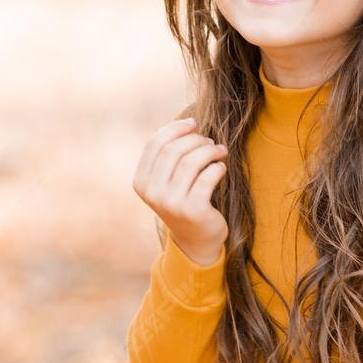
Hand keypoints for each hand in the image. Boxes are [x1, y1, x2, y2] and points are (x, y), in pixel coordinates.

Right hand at [133, 113, 227, 266]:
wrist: (196, 240)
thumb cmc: (185, 200)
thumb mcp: (168, 179)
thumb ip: (169, 155)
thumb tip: (189, 122)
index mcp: (141, 182)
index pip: (155, 143)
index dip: (176, 128)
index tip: (194, 123)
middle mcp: (153, 193)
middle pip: (174, 150)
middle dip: (196, 139)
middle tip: (210, 143)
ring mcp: (171, 203)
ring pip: (192, 161)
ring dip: (210, 150)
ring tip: (220, 151)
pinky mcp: (193, 210)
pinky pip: (208, 176)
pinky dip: (218, 167)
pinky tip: (221, 168)